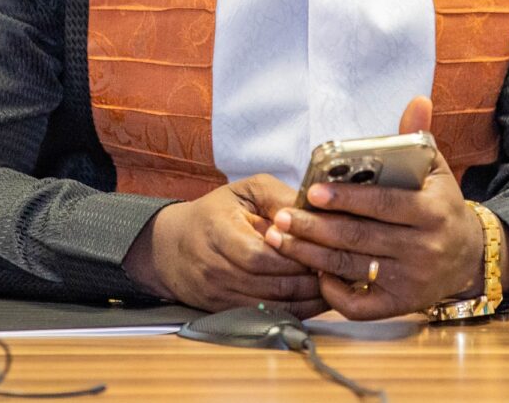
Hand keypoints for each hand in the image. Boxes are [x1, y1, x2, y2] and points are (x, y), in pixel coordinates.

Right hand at [122, 174, 325, 316]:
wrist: (171, 247)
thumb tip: (314, 210)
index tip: (323, 247)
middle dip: (309, 278)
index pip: (260, 255)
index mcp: (217, 231)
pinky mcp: (224, 312)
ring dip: (308, 297)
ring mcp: (218, 295)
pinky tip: (314, 297)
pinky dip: (296, 310)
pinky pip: (268, 317)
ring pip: (273, 305)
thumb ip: (279, 197)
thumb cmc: (215, 213)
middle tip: (337, 267)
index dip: (294, 255)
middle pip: (271, 284)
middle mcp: (214, 269)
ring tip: (332, 282)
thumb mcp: (245, 191)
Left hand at [263, 97, 485, 319]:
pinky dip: (334, 291)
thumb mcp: (435, 170)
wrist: (469, 256)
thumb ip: (418, 137)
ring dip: (311, 255)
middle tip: (282, 217)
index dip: (346, 199)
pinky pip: (361, 306)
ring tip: (280, 239)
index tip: (313, 191)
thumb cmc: (441, 206)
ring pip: (352, 269)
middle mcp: (422, 249)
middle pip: (359, 238)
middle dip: (314, 228)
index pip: (382, 205)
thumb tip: (417, 101)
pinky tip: (314, 272)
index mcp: (430, 212)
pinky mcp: (400, 304)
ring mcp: (410, 281)